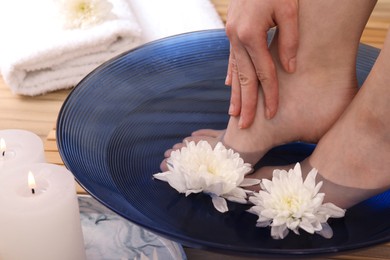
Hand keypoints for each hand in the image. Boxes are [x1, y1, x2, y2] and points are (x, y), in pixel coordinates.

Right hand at [225, 0, 297, 127]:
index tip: (273, 114)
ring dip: (234, 94)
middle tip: (245, 126)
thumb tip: (290, 69)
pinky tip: (229, 86)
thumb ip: (290, 40)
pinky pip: (230, 59)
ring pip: (234, 71)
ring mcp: (231, 35)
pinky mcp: (232, 32)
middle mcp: (236, 38)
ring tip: (234, 114)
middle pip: (243, 78)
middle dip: (246, 104)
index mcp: (250, 34)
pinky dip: (230, 74)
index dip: (270, 94)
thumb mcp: (289, 9)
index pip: (263, 73)